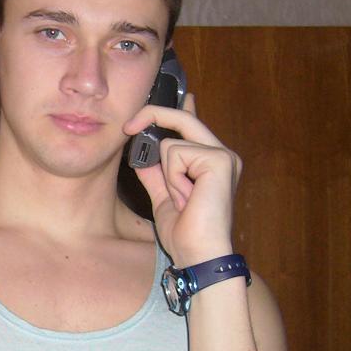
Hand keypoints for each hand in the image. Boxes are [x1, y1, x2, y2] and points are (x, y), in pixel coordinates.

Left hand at [122, 94, 241, 266]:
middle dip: (152, 116)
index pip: (193, 124)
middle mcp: (221, 155)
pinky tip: (187, 197)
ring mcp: (222, 156)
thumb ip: (155, 172)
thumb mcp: (164, 195)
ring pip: (171, 143)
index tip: (176, 96)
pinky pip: (175, 153)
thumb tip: (142, 152)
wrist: (198, 254)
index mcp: (211, 162)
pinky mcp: (218, 160)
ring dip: (166, 174)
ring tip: (182, 198)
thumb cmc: (185, 232)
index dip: (180, 107)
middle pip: (182, 119)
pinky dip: (173, 177)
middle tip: (128, 126)